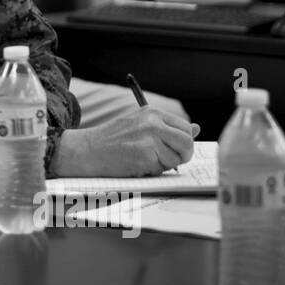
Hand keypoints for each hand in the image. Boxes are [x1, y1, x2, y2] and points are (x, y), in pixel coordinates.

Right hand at [55, 108, 199, 177]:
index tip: (173, 149)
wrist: (87, 150)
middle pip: (187, 142)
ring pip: (176, 159)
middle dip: (182, 155)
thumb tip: (196, 129)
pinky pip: (162, 169)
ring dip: (164, 165)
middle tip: (167, 160)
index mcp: (153, 113)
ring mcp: (150, 139)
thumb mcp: (141, 126)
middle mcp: (153, 123)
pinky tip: (136, 164)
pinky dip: (152, 171)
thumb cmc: (112, 140)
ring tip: (143, 160)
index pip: (185, 128)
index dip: (183, 143)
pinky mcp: (145, 155)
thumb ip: (168, 128)